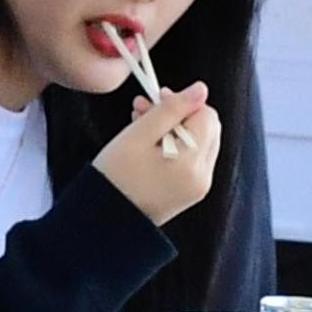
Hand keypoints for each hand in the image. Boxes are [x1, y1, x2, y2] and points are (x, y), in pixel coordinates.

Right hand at [91, 79, 221, 224]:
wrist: (104, 221)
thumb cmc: (114, 178)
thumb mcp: (139, 134)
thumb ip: (172, 109)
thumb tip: (200, 90)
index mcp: (191, 161)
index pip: (206, 115)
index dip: (183, 103)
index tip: (156, 101)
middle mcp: (202, 177)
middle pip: (207, 128)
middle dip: (179, 115)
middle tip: (146, 111)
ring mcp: (198, 188)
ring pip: (199, 143)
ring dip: (175, 130)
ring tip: (142, 128)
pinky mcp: (190, 194)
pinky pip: (192, 161)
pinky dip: (175, 148)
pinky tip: (149, 147)